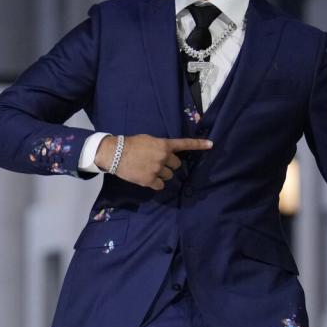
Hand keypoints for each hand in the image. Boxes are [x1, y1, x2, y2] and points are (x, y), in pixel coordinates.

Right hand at [94, 134, 212, 189]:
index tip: (211, 144)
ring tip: (149, 170)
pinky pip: (160, 185)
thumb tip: (166, 153)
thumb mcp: (148, 140)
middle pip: (176, 165)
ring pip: (168, 176)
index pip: (184, 144)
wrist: (115, 154)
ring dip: (162, 174)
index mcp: (164, 145)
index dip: (199, 145)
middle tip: (157, 163)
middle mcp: (163, 157)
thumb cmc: (130, 144)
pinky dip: (155, 183)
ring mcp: (157, 170)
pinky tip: (147, 178)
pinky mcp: (150, 180)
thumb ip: (160, 146)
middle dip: (169, 165)